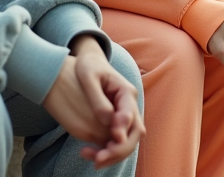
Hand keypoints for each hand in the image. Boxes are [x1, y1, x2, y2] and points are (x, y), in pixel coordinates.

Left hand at [43, 36, 143, 166]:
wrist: (89, 61)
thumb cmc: (88, 66)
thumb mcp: (88, 77)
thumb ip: (98, 98)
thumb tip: (107, 121)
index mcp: (126, 92)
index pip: (130, 116)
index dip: (121, 132)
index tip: (110, 141)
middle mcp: (129, 105)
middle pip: (135, 133)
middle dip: (119, 150)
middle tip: (99, 160)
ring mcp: (124, 115)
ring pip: (128, 141)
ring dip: (114, 154)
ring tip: (94, 161)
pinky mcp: (116, 122)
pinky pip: (118, 141)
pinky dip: (109, 150)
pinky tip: (92, 155)